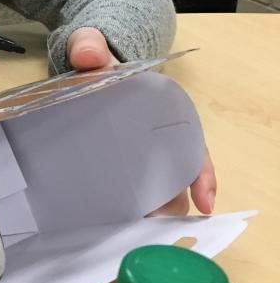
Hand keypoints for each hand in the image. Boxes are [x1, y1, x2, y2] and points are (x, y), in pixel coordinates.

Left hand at [66, 29, 217, 216]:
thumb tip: (88, 54)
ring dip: (146, 218)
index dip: (201, 175)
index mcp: (162, 116)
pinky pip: (124, 200)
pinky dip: (122, 218)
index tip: (204, 201)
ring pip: (152, 197)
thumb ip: (90, 48)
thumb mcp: (94, 53)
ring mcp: (133, 161)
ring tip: (128, 234)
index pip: (193, 149)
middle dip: (168, 207)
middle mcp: (155, 144)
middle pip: (173, 183)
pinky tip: (111, 233)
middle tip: (150, 224)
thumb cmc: (97, 67)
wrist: (78, 74)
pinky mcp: (110, 173)